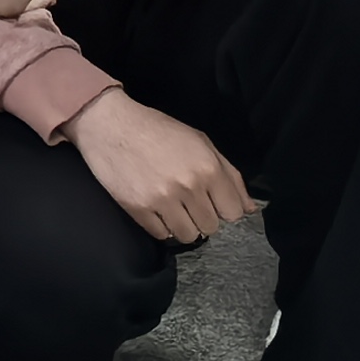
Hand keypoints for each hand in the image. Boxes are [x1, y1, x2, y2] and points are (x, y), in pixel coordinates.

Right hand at [65, 87, 249, 245]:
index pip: (234, 212)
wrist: (109, 124)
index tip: (211, 199)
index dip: (224, 207)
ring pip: (188, 236)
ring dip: (183, 225)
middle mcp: (188, 186)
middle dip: (203, 216)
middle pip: (211, 227)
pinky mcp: (138, 209)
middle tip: (188, 200)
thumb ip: (230, 174)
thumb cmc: (159, 129)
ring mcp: (162, 200)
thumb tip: (250, 208)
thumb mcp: (201, 142)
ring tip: (172, 208)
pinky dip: (161, 226)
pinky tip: (155, 208)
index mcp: (208, 168)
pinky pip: (161, 235)